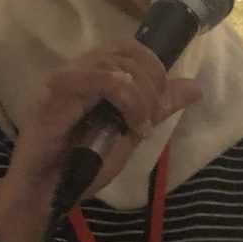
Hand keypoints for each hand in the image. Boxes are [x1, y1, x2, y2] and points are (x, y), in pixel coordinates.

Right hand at [0, 43, 201, 241]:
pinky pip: (82, 77)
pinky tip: (126, 119)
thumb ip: (157, 109)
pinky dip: (112, 91)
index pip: (129, 47)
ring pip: (108, 63)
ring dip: (136, 95)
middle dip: (151, 81)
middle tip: (150, 118)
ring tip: (138, 126)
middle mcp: (77, 72)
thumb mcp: (130, 135)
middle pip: (122, 49)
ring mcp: (61, 82)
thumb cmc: (82, 166)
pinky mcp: (48, 98)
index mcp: (95, 77)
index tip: (160, 105)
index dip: (154, 67)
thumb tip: (195, 87)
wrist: (46, 194)